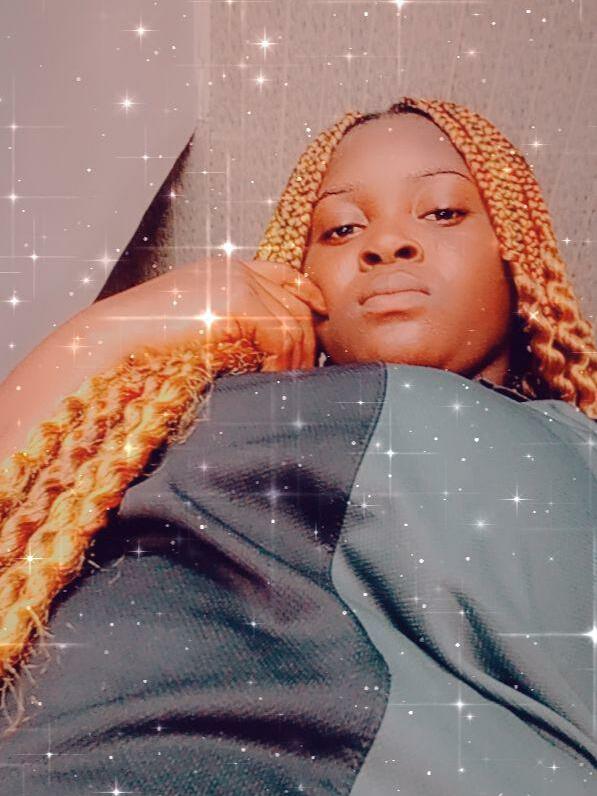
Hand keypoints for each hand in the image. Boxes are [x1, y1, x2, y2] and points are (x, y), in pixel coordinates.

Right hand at [133, 255, 327, 371]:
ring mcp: (237, 280)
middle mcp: (235, 270)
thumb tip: (268, 353)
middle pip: (295, 301)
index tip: (321, 315)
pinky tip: (270, 379)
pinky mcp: (238, 298)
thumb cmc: (146, 347)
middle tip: (306, 373)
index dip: (308, 293)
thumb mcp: (198, 328)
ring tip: (286, 384)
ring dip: (295, 359)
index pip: (282, 273)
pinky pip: (281, 335)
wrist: (113, 342)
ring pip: (292, 322)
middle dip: (307, 340)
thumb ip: (233, 327)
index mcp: (224, 272)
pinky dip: (281, 362)